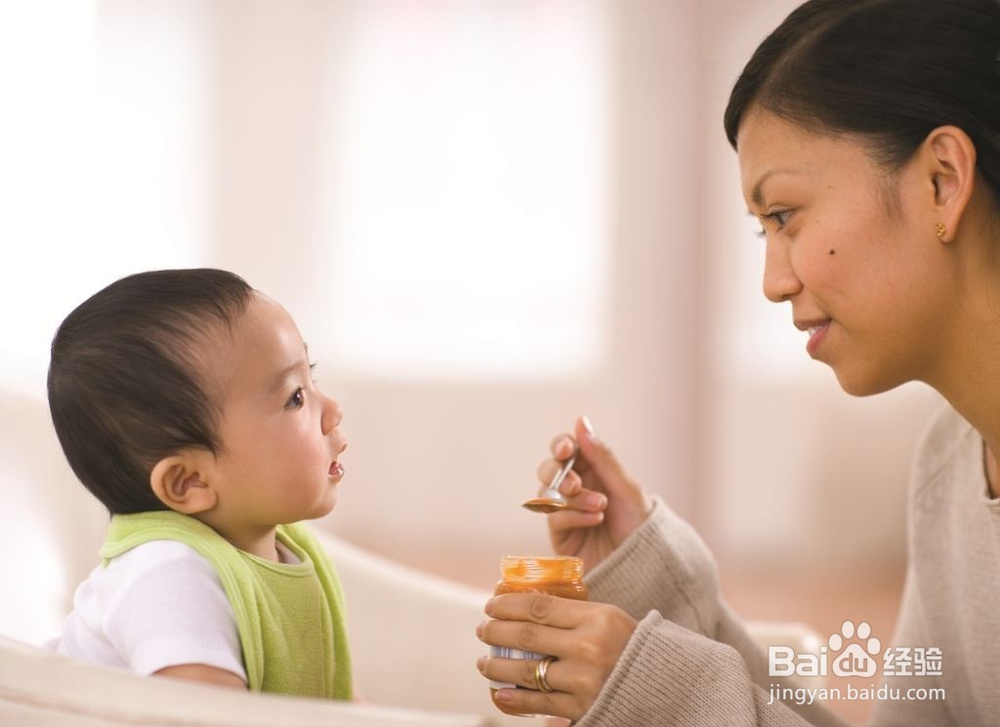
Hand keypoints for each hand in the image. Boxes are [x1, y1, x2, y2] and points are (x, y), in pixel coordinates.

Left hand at [476, 593, 636, 720]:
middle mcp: (588, 647)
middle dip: (496, 632)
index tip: (491, 605)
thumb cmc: (630, 645)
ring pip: (527, 671)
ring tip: (484, 663)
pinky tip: (499, 692)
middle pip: (526, 636)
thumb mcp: (607, 618)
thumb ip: (572, 613)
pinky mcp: (582, 707)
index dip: (507, 605)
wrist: (665, 685)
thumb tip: (525, 607)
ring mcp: (584, 680)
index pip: (538, 606)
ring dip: (497, 667)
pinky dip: (514, 698)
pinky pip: (539, 703)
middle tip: (483, 630)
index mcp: (596, 617)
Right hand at [542, 416, 652, 571]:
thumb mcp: (626, 487)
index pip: (567, 448)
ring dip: (572, 497)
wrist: (645, 566)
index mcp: (594, 471)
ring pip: (547, 492)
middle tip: (574, 484)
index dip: (561, 445)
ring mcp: (566, 511)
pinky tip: (595, 519)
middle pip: (549, 468)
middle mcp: (577, 488)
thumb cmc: (640, 525)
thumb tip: (581, 420)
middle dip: (557, 472)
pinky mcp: (561, 535)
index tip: (566, 449)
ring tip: (600, 507)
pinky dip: (574, 515)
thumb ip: (601, 456)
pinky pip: (554, 517)